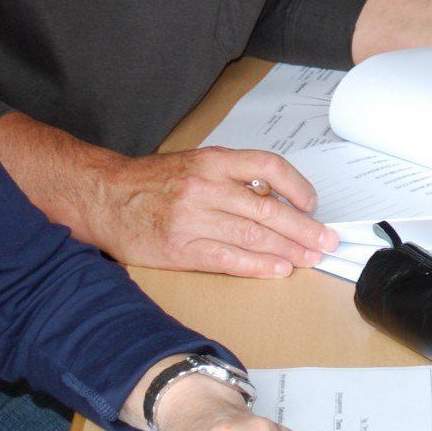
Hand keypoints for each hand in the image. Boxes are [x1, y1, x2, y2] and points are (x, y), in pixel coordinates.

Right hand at [100, 147, 338, 276]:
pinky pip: (228, 258)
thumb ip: (232, 177)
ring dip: (287, 250)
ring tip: (310, 258)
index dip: (297, 186)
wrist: (105, 197)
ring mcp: (192, 219)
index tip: (312, 204)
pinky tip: (278, 269)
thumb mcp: (194, 163)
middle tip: (326, 241)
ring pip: (252, 235)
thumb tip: (276, 197)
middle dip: (303, 228)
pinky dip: (257, 266)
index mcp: (213, 161)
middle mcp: (205, 187)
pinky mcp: (180, 249)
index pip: (268, 167)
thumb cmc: (153, 182)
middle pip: (267, 208)